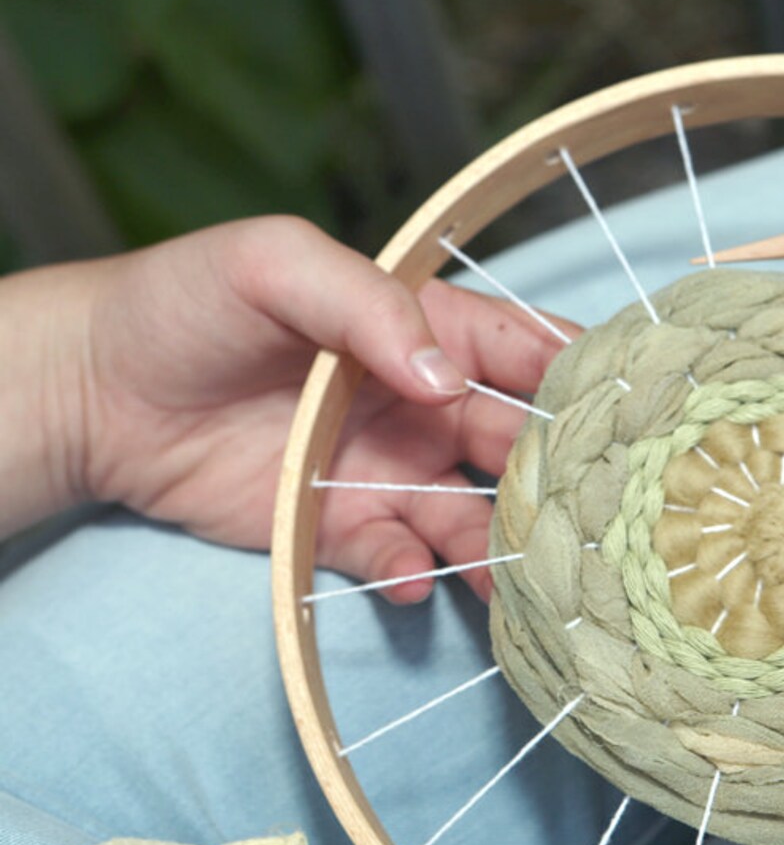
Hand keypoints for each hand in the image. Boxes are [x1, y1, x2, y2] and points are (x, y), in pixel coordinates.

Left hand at [62, 217, 568, 601]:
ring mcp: (387, 469)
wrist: (90, 390)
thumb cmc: (184, 303)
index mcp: (425, 329)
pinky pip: (400, 557)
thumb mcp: (275, 265)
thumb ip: (369, 308)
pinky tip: (410, 579)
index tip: (632, 410)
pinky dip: (415, 574)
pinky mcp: (342, 526)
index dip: (582, 376)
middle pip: (518, 443)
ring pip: (473, 513)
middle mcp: (423, 404)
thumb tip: (448, 381)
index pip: (526, 350)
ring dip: (502, 543)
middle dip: (560, 475)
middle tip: (599, 509)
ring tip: (520, 573)